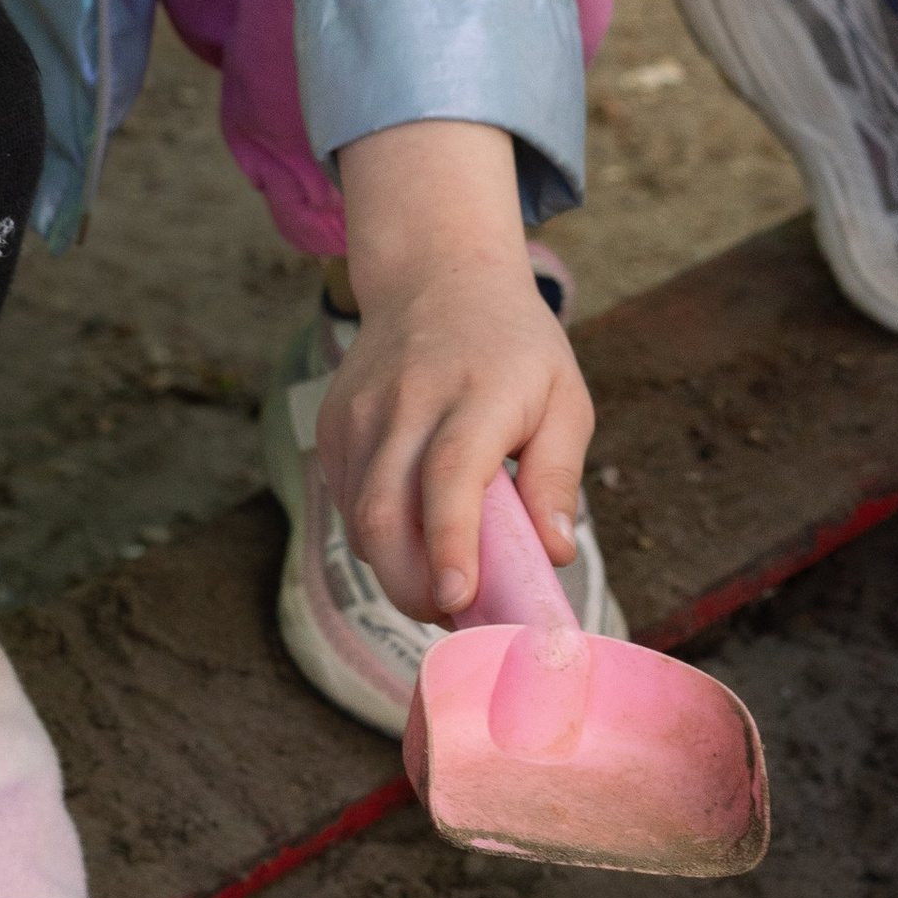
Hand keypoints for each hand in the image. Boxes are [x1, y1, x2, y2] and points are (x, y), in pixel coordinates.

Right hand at [329, 119, 593, 619]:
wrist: (436, 279)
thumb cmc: (514, 350)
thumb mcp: (564, 397)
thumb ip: (560, 475)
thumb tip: (554, 553)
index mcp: (476, 393)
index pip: (450, 474)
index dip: (450, 542)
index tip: (458, 599)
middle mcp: (408, 401)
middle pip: (386, 509)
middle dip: (411, 584)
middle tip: (454, 618)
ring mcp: (360, 412)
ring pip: (359, 516)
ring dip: (395, 569)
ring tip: (441, 586)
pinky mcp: (333, 424)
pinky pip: (346, 502)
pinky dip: (376, 537)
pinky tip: (412, 539)